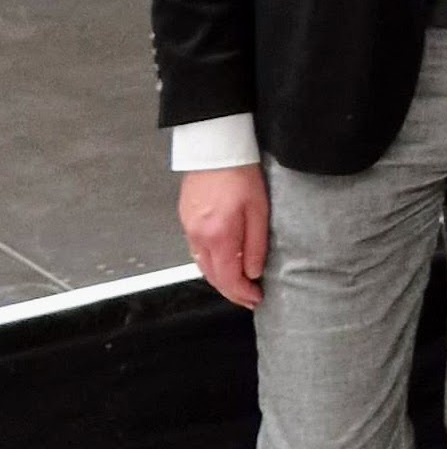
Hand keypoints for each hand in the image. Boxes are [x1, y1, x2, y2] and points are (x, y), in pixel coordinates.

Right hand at [180, 163, 268, 308]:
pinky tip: (222, 263)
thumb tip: (253, 272)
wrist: (215, 149)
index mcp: (218, 236)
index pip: (228, 278)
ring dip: (220, 279)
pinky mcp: (186, 219)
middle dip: (231, 292)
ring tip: (238, 285)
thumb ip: (256, 245)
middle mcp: (198, 236)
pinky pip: (196, 251)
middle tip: (249, 297)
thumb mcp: (259, 211)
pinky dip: (210, 263)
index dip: (242, 293)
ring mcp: (189, 228)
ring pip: (202, 265)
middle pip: (212, 276)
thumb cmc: (241, 175)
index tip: (255, 299)